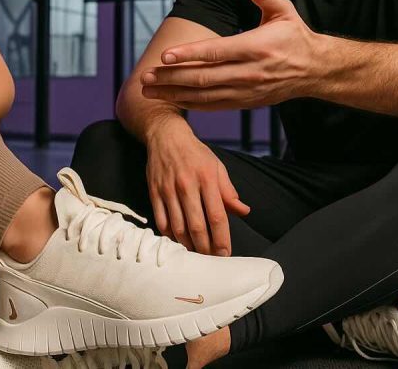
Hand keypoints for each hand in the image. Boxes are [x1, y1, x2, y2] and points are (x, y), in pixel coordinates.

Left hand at [141, 0, 320, 109]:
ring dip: (175, 93)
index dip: (188, 54)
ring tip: (150, 91)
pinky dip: (191, 104)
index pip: (216, 52)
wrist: (315, 70)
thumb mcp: (284, 11)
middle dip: (171, 78)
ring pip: (205, 95)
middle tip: (146, 76)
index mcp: (256, 47)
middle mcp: (249, 72)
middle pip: (203, 77)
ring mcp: (247, 90)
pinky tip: (173, 100)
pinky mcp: (246, 101)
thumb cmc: (295, 36)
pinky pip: (214, 105)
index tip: (164, 56)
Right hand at [146, 127, 249, 255]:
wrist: (166, 136)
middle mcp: (187, 185)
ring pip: (178, 227)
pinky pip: (161, 220)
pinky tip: (178, 242)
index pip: (217, 215)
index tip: (225, 253)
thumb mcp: (217, 167)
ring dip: (188, 246)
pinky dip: (170, 236)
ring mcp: (168, 190)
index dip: (222, 238)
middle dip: (205, 248)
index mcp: (207, 178)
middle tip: (211, 260)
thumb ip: (229, 191)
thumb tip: (243, 211)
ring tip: (196, 255)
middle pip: (197, 226)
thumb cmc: (195, 153)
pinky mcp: (154, 192)